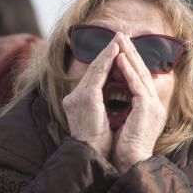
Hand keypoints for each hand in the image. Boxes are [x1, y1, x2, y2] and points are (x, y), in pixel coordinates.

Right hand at [63, 39, 117, 158]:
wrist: (92, 156)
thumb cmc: (99, 144)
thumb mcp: (99, 121)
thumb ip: (101, 106)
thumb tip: (115, 96)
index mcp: (77, 103)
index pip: (93, 79)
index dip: (105, 63)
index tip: (116, 50)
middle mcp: (74, 97)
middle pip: (93, 70)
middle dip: (107, 53)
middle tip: (118, 36)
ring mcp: (78, 96)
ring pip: (95, 68)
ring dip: (109, 52)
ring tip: (119, 39)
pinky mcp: (86, 97)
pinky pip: (98, 74)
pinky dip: (108, 60)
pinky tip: (116, 51)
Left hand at [112, 33, 168, 173]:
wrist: (130, 163)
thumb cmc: (123, 148)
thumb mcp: (124, 123)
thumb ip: (123, 109)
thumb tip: (112, 98)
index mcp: (148, 106)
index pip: (139, 78)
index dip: (130, 61)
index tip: (120, 48)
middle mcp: (153, 102)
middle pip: (142, 70)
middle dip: (130, 52)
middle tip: (121, 35)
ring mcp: (152, 104)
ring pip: (140, 73)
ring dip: (129, 55)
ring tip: (120, 40)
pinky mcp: (147, 107)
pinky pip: (136, 83)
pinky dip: (128, 70)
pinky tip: (121, 57)